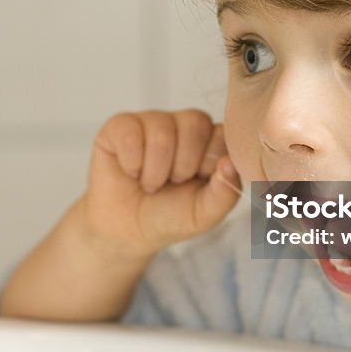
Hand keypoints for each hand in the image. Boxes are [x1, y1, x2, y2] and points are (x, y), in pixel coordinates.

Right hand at [81, 110, 241, 257]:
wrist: (126, 230)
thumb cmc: (169, 216)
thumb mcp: (203, 214)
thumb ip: (225, 193)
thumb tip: (230, 163)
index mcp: (210, 140)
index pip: (223, 131)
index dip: (210, 161)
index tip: (198, 182)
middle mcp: (183, 124)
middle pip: (196, 122)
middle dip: (183, 166)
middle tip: (172, 183)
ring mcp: (152, 121)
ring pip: (162, 132)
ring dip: (155, 171)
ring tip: (150, 183)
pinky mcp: (120, 125)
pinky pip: (130, 133)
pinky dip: (131, 163)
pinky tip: (130, 172)